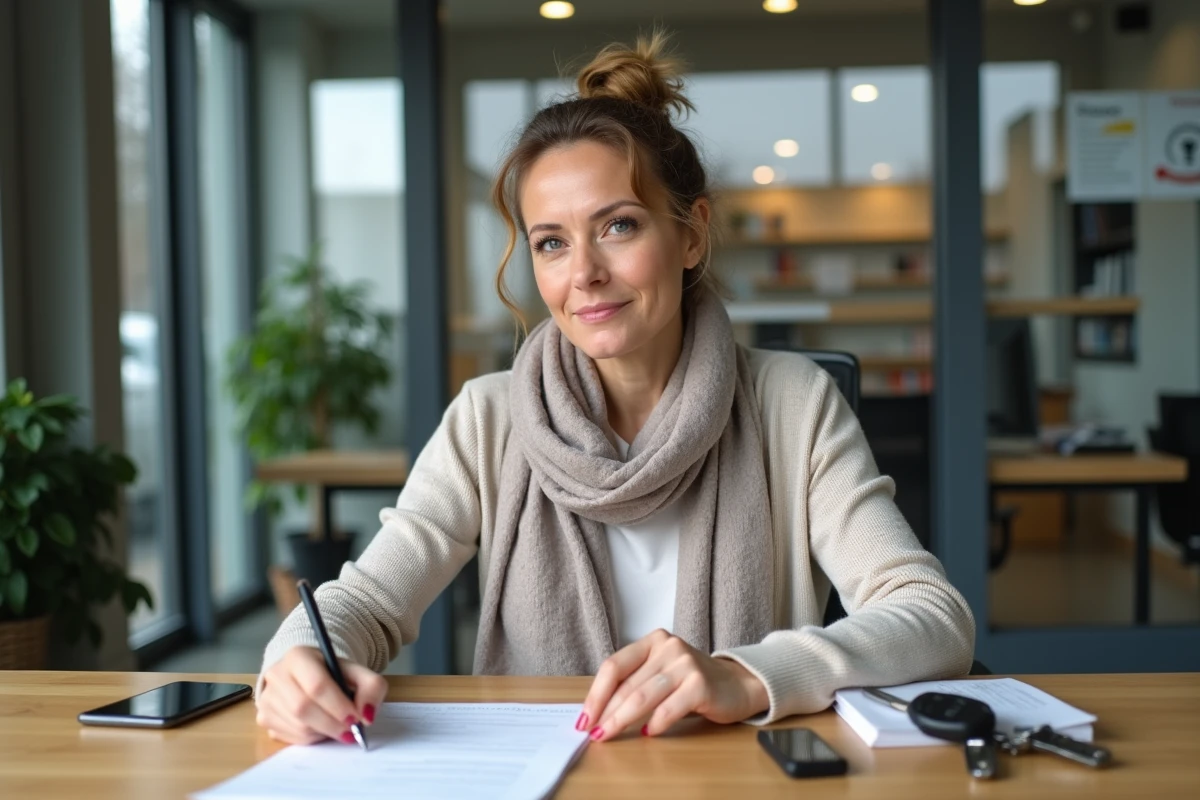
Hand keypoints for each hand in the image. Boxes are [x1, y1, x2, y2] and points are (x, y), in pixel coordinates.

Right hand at [255, 646, 387, 744]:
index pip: (317, 684)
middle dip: (332, 724)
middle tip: (351, 731)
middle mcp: (276, 675)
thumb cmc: (332, 673)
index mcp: (298, 656)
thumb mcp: (356, 672)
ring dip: (323, 732)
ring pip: (298, 726)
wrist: (306, 674)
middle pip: (303, 707)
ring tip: (337, 726)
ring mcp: (267, 698)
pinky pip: (290, 737)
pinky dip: (311, 738)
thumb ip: (371, 687)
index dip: (338, 705)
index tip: (356, 719)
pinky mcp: (264, 718)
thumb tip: (367, 715)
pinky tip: (320, 727)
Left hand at [579, 629, 768, 741]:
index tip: (584, 718)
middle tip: (594, 733)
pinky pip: (668, 709)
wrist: (737, 684)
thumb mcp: (660, 673)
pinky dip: (654, 724)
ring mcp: (686, 664)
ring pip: (643, 697)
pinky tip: (647, 733)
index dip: (596, 694)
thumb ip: (634, 683)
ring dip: (622, 720)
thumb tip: (598, 711)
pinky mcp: (700, 684)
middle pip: (627, 685)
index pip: (614, 666)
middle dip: (606, 712)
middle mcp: (668, 647)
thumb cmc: (691, 682)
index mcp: (653, 641)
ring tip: (610, 735)